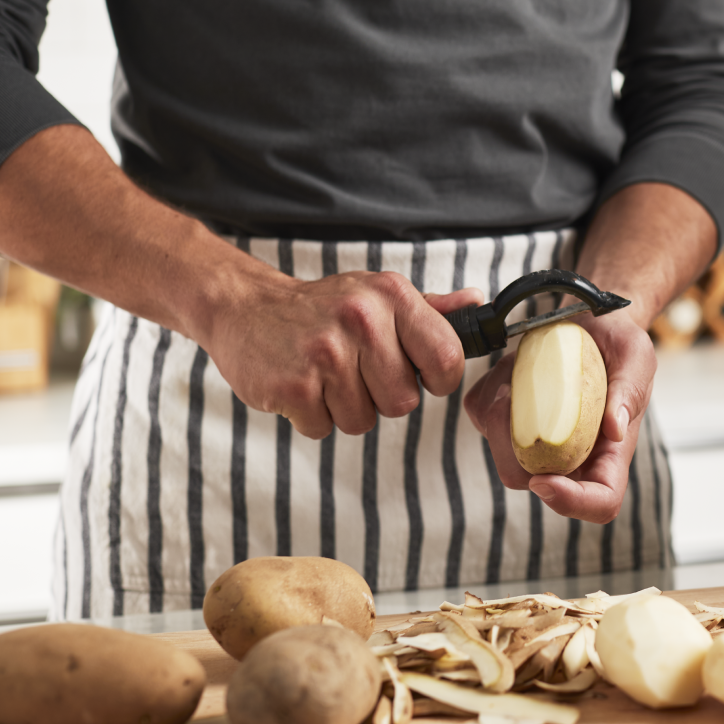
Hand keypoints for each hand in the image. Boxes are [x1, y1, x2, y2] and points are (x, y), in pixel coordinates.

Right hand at [202, 270, 483, 438]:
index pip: (446, 359)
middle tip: (354, 370)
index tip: (418, 374)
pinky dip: (314, 417)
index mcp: (391, 297)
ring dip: (345, 408)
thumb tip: (478, 303)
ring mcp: (324, 354)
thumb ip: (432, 308)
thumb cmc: (323, 308)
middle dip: (382, 396)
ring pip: (364, 420)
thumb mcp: (378, 295)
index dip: (437, 379)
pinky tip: (302, 386)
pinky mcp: (292, 387)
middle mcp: (361, 320)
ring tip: (325, 375)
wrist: (245, 308)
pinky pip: (324, 428)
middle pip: (404, 402)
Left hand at [464, 308, 655, 523]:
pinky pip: (482, 419)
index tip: (543, 481)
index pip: (600, 502)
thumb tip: (614, 428)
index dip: (572, 503)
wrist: (591, 320)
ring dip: (497, 415)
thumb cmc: (620, 342)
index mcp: (608, 451)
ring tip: (515, 375)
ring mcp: (536, 439)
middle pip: (532, 483)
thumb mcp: (636, 357)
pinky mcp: (509, 419)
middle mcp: (570, 454)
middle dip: (509, 451)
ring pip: (501, 453)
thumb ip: (629, 391)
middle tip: (510, 400)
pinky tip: (508, 371)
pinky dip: (487, 393)